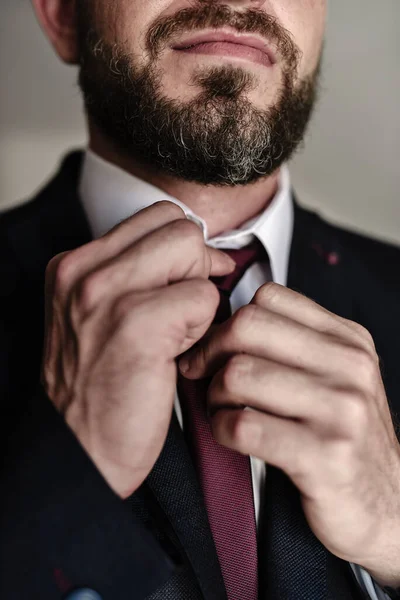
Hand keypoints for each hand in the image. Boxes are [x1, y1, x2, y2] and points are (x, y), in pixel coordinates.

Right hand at [42, 201, 234, 498]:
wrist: (80, 453)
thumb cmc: (98, 390)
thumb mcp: (98, 318)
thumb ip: (136, 276)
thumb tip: (202, 252)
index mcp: (75, 266)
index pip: (155, 217)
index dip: (184, 248)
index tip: (186, 281)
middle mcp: (85, 272)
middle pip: (177, 225)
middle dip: (197, 264)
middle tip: (188, 309)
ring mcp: (107, 295)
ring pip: (192, 250)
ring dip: (199, 293)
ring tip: (180, 333)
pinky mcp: (138, 325)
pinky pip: (202, 297)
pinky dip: (203, 326)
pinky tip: (180, 354)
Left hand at [178, 282, 399, 582]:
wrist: (387, 505)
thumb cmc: (345, 436)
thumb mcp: (337, 377)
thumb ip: (296, 343)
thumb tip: (227, 322)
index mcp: (348, 340)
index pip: (270, 297)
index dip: (229, 320)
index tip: (214, 347)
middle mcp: (350, 367)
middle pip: (248, 326)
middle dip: (211, 351)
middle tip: (203, 375)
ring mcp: (341, 410)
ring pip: (239, 374)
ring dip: (214, 395)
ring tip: (221, 409)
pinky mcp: (324, 455)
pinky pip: (243, 425)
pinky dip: (221, 428)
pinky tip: (230, 435)